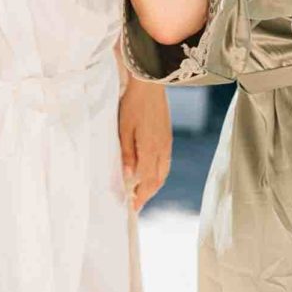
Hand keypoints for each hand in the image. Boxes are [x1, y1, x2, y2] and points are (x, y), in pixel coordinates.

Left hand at [118, 80, 171, 210]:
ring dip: (153, 184)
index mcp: (151, 149)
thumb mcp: (124, 129)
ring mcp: (167, 143)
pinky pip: (165, 162)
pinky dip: (158, 173)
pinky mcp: (168, 136)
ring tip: (141, 191)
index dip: (141, 196)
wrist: (150, 83)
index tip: (133, 207)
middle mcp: (162, 149)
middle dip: (147, 194)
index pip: (147, 181)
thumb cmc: (133, 104)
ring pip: (163, 172)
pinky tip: (150, 172)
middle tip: (136, 203)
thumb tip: (129, 177)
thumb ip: (127, 154)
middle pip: (158, 180)